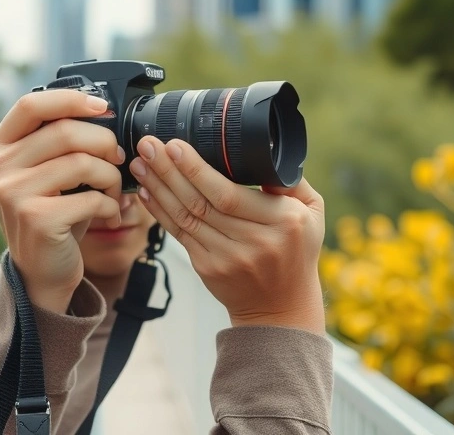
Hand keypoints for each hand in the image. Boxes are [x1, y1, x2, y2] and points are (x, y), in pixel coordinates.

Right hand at [0, 89, 126, 313]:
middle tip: (118, 159)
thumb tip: (104, 112)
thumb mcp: (49, 170)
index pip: (31, 104)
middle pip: (65, 132)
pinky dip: (111, 205)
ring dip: (112, 177)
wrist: (42, 270)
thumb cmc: (54, 211)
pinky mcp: (35, 219)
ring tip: (115, 191)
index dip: (71, 99)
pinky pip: (91, 198)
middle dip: (104, 143)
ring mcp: (12, 193)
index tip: (103, 108)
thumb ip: (61, 139)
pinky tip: (110, 214)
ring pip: (83, 163)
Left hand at [129, 137, 325, 333]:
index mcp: (282, 222)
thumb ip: (293, 182)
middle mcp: (253, 241)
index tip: (176, 146)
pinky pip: (179, 234)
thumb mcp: (313, 213)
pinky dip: (160, 210)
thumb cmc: (297, 252)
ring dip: (158, 188)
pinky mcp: (208, 269)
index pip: (229, 194)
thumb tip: (265, 154)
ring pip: (185, 217)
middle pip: (201, 202)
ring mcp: (227, 258)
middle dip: (170, 171)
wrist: (282, 308)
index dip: (197, 170)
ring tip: (140, 163)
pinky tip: (147, 191)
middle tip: (149, 146)